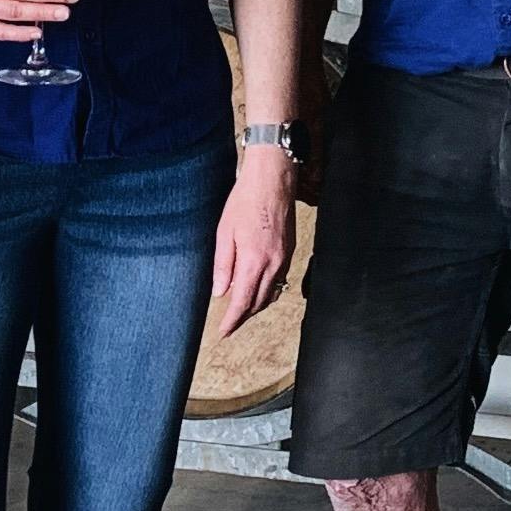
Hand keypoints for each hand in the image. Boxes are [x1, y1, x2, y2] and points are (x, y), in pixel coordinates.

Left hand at [207, 148, 297, 333]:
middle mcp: (273, 264)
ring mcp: (285, 258)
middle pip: (259, 302)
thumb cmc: (245, 201)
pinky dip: (268, 291)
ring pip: (272, 293)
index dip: (232, 320)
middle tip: (229, 324)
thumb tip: (220, 291)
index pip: (243, 302)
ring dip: (257, 306)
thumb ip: (223, 265)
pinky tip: (257, 288)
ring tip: (241, 310)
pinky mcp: (290, 251)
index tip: (223, 331)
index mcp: (254, 261)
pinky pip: (280, 280)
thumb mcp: (225, 232)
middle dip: (244, 317)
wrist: (273, 180)